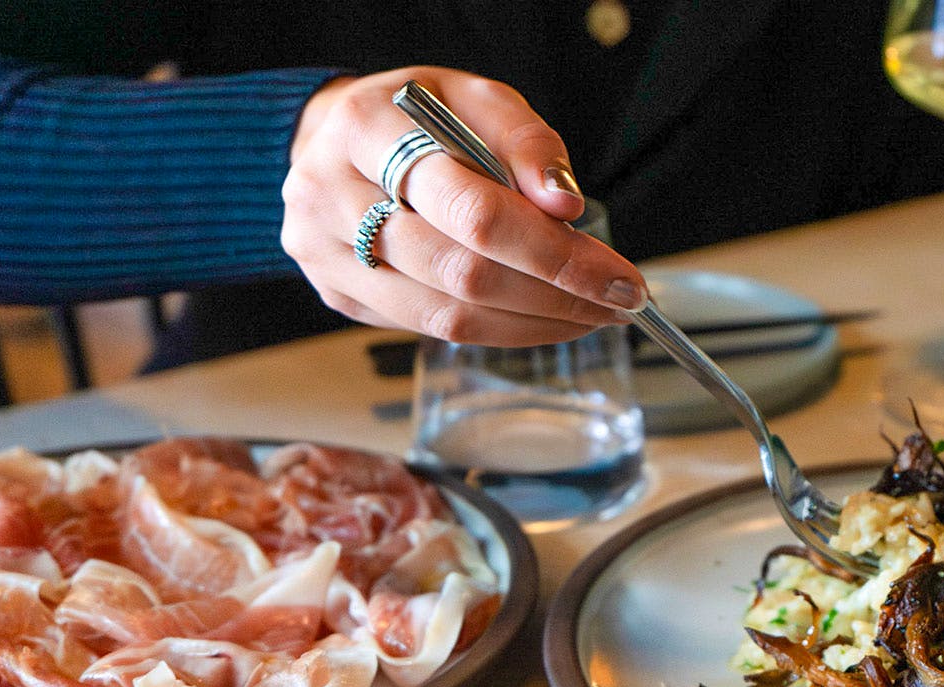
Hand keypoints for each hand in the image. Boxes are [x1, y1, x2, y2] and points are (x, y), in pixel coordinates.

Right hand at [282, 66, 647, 344]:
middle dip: (555, 295)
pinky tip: (542, 318)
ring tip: (589, 314)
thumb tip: (563, 206)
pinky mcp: (338, 293)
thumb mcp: (474, 99)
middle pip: (463, 271)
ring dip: (534, 323)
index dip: (554, 253)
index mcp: (366, 127)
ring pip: (447, 313)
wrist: (333, 140)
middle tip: (616, 302)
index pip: (475, 210)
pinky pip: (432, 327)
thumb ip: (524, 142)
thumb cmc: (415, 118)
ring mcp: (326, 251)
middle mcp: (330, 193)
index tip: (617, 276)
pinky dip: (500, 330)